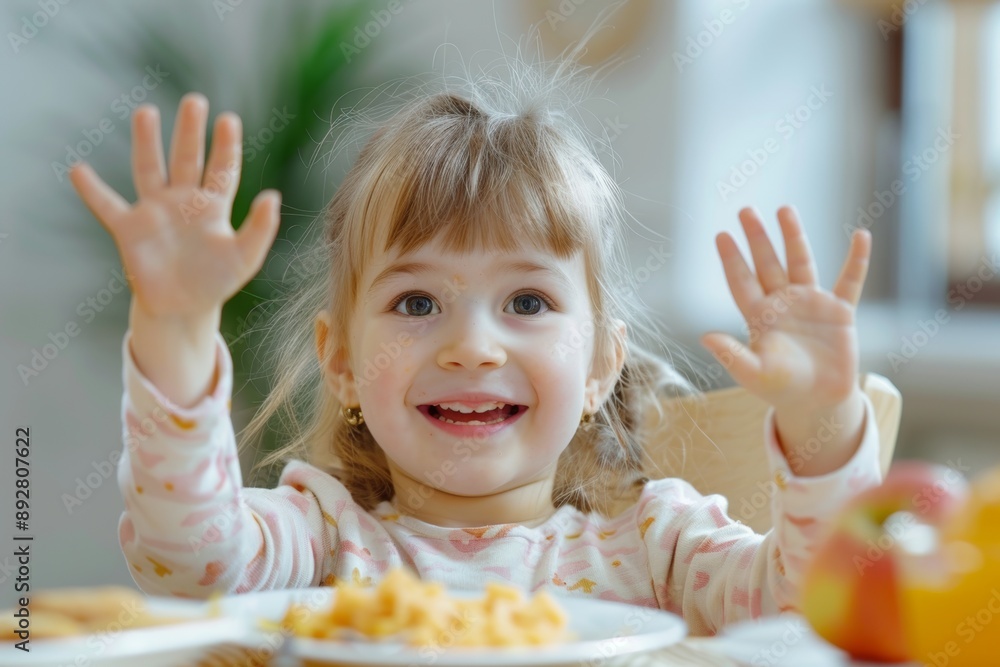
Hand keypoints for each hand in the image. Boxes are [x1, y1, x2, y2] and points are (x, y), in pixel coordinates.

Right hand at [68, 92, 281, 320]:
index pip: (222, 169)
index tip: (229, 120)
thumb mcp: (246, 258)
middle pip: (187, 159)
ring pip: (150, 169)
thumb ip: (261, 228)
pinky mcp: (129, 230)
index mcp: (213, 207)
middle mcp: (183, 202)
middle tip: (195, 101)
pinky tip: (78, 170)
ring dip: (147, 142)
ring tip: (146, 112)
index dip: (226, 146)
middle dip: (190, 132)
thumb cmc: (216, 283)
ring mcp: (155, 212)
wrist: (182, 310)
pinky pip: (107, 206)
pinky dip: (92, 190)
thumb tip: (273, 196)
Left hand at [700, 206, 871, 412]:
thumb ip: (732, 355)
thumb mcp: (753, 374)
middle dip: (757, 238)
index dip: (732, 260)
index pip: (742, 282)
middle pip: (767, 264)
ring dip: (794, 237)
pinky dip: (856, 260)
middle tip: (745, 210)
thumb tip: (704, 338)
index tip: (722, 235)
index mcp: (760, 317)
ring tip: (785, 209)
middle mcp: (783, 304)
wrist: (817, 401)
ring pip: (801, 262)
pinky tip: (860, 236)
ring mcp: (811, 304)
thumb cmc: (781, 388)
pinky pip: (850, 281)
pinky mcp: (840, 312)